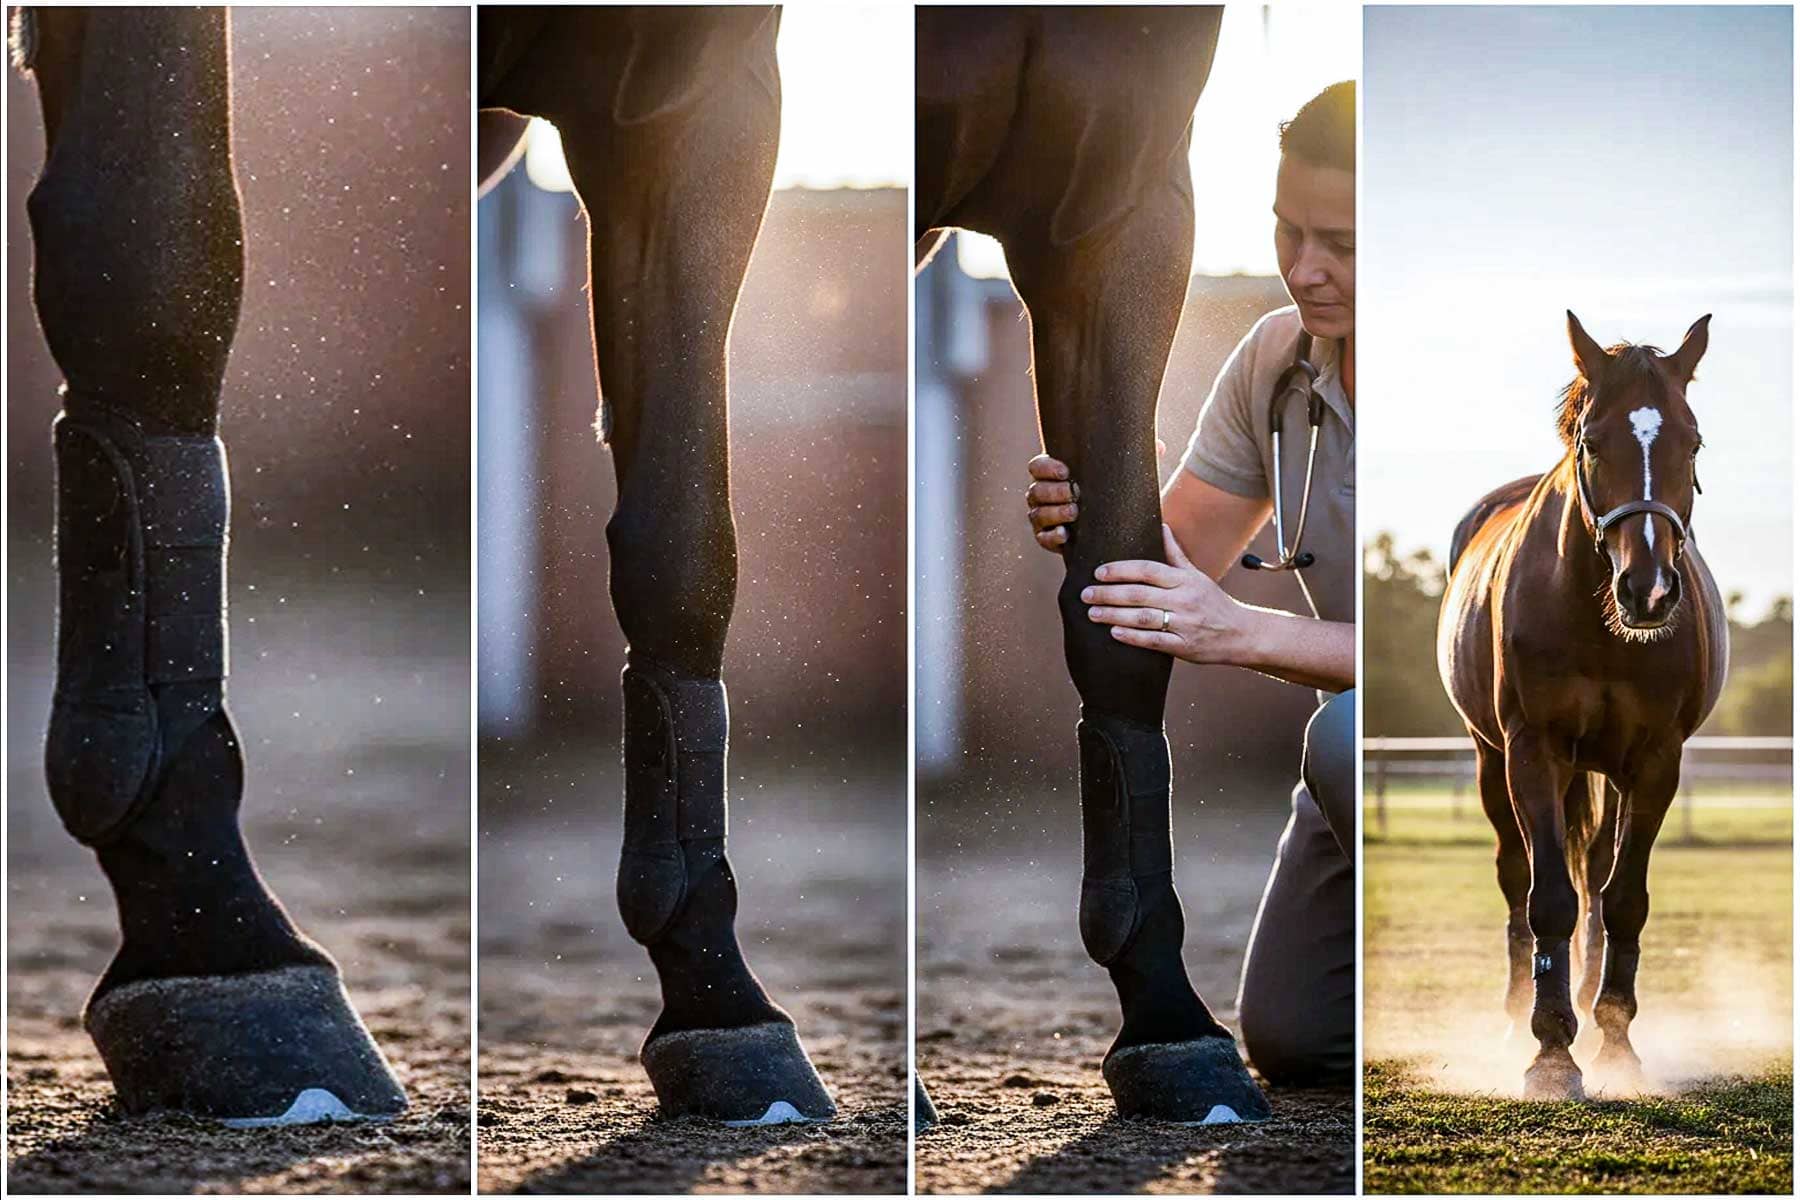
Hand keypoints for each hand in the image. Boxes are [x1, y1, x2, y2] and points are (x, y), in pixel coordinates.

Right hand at [1025, 440, 1165, 552]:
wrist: (1114, 531)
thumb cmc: (1114, 496)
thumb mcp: (1124, 478)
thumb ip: (1135, 461)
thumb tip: (1159, 446)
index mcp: (1054, 475)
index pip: (1037, 466)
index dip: (1047, 467)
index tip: (1067, 471)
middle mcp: (1043, 495)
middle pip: (1036, 490)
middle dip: (1053, 491)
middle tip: (1073, 493)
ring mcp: (1043, 518)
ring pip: (1037, 513)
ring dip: (1054, 512)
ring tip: (1074, 512)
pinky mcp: (1048, 540)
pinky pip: (1042, 539)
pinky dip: (1052, 537)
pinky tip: (1066, 535)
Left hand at [1082, 524, 1253, 665]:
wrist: (1241, 634)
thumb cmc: (1213, 602)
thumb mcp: (1197, 575)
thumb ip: (1175, 554)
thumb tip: (1161, 526)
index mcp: (1184, 580)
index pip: (1147, 570)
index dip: (1121, 570)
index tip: (1099, 572)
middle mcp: (1184, 599)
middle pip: (1140, 594)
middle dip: (1109, 593)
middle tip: (1086, 594)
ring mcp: (1184, 624)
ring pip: (1143, 617)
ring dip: (1114, 615)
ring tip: (1093, 613)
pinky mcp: (1184, 646)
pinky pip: (1154, 641)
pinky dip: (1133, 637)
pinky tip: (1114, 633)